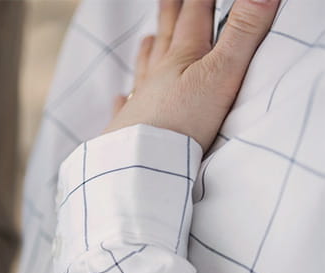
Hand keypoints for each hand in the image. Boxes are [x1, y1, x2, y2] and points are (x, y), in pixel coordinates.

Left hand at [105, 0, 278, 151]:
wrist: (142, 164)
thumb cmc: (182, 120)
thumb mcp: (222, 72)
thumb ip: (243, 33)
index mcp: (181, 60)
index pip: (192, 20)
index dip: (198, 1)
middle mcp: (156, 78)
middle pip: (165, 40)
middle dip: (169, 16)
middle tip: (167, 0)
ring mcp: (140, 104)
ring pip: (145, 71)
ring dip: (148, 53)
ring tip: (147, 39)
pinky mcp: (129, 132)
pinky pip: (126, 111)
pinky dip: (125, 101)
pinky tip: (121, 98)